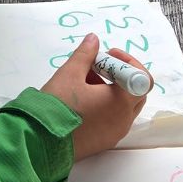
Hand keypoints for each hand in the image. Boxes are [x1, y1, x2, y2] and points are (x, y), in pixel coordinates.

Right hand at [40, 34, 148, 160]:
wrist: (40, 142)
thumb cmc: (57, 107)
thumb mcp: (70, 73)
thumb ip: (85, 54)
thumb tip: (93, 40)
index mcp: (121, 102)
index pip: (143, 79)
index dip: (127, 63)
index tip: (108, 56)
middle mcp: (123, 120)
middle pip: (135, 92)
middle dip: (120, 75)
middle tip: (98, 66)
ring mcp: (114, 134)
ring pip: (122, 106)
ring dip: (110, 90)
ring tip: (84, 81)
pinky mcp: (103, 142)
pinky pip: (113, 119)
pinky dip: (105, 106)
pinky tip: (82, 99)